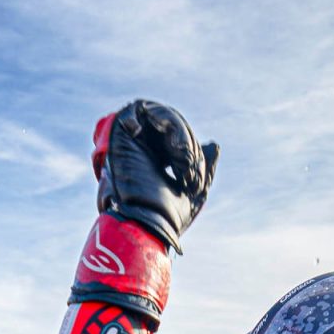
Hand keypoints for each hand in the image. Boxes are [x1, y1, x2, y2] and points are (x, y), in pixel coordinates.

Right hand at [93, 100, 215, 249]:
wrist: (146, 225)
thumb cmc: (167, 216)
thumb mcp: (195, 190)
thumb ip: (204, 167)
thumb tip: (214, 145)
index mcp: (155, 160)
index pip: (178, 142)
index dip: (193, 156)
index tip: (196, 184)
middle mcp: (140, 148)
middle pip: (172, 127)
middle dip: (189, 148)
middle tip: (191, 175)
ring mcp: (130, 140)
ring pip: (163, 117)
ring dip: (182, 138)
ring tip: (186, 164)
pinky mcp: (119, 132)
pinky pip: (145, 108)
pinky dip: (167, 121)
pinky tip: (174, 147)